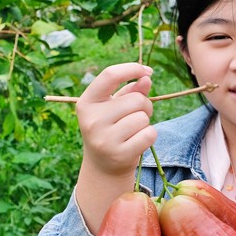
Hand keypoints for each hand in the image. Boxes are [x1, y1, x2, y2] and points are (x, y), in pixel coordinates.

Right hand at [76, 63, 158, 178]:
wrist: (103, 166)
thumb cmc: (112, 128)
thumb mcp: (115, 107)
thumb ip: (131, 90)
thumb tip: (146, 78)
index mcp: (86, 102)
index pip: (110, 75)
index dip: (132, 68)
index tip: (147, 71)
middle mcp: (92, 120)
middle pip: (135, 99)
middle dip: (144, 105)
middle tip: (135, 116)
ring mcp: (104, 139)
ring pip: (143, 117)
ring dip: (145, 122)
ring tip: (133, 130)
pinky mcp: (119, 154)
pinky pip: (149, 134)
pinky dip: (149, 136)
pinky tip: (137, 142)